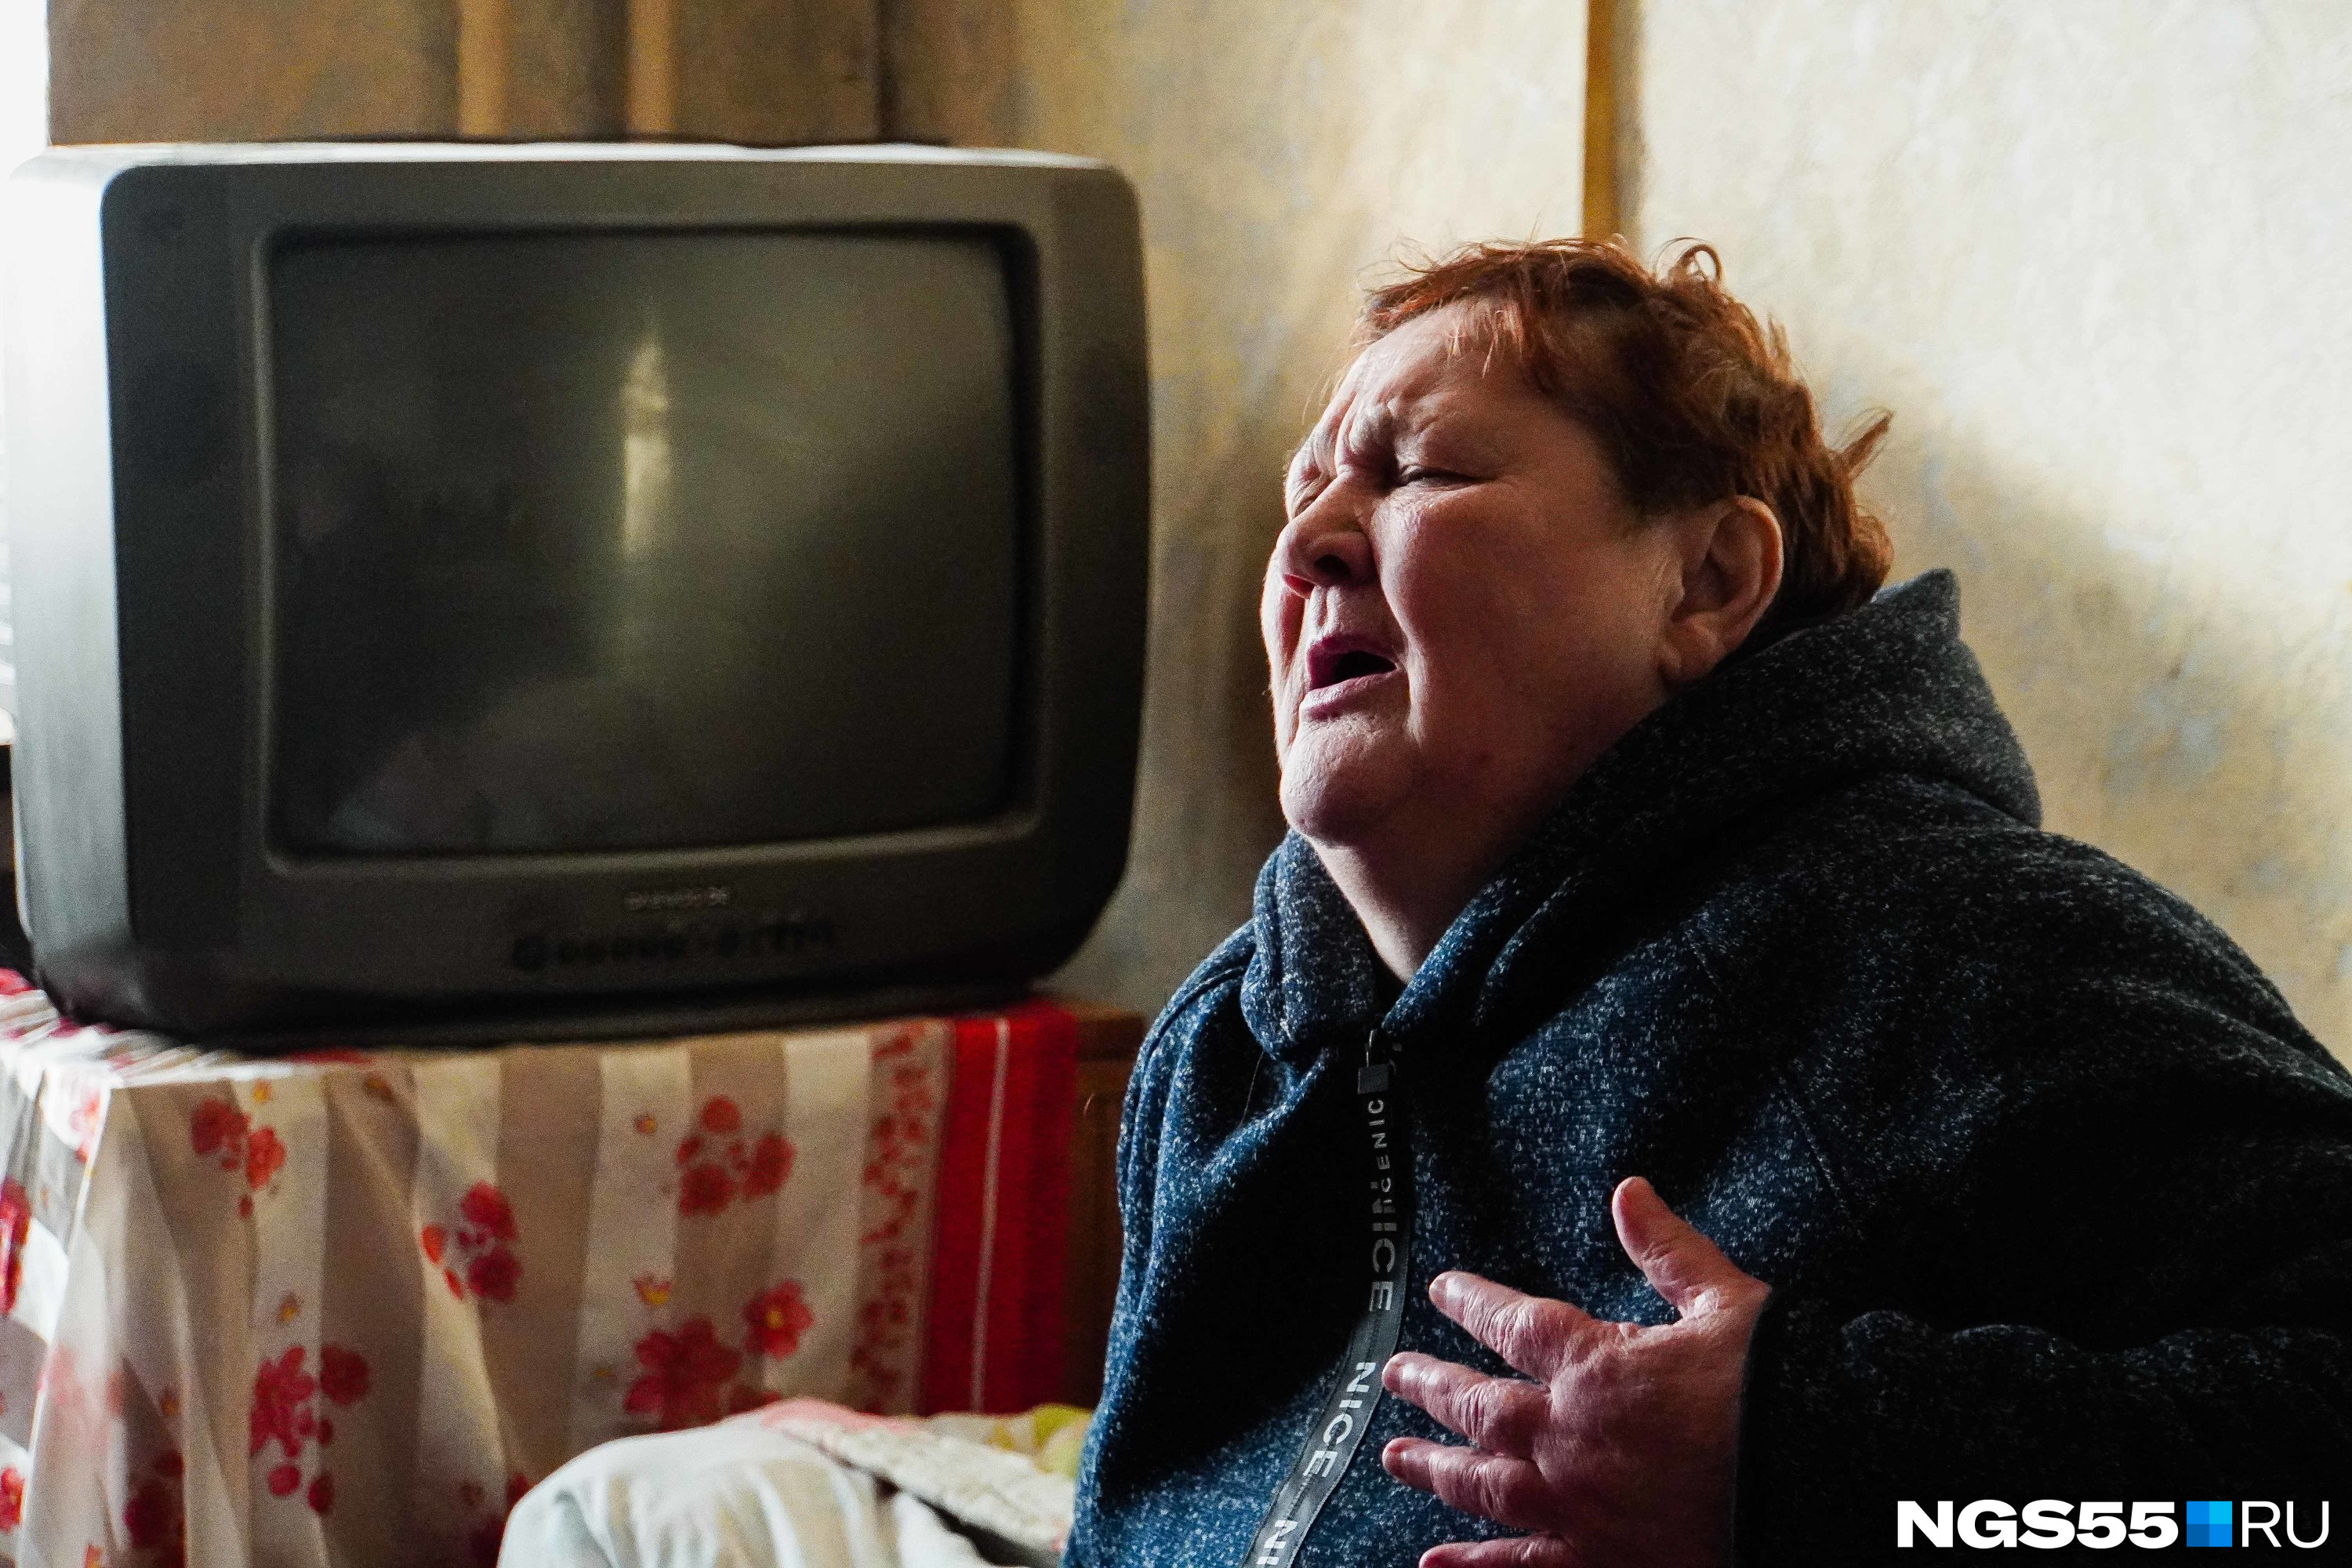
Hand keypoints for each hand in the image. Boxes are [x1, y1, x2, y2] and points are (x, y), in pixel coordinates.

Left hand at [1379, 1177, 1771, 1567]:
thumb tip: (1627, 1192)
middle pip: (1477, 1406)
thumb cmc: (1779, 1392)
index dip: (1472, 1302)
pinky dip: (1474, 1567)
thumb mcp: (1727, 1302)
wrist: (1824, 1484)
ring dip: (1434, 1467)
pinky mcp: (1600, 1561)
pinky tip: (1436, 1565)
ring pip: (1482, 1484)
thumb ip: (1667, 1251)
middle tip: (1396, 1375)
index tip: (1443, 1290)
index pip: (1512, 1324)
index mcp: (1595, 1366)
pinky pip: (1521, 1566)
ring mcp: (1577, 1507)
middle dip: (1432, 1386)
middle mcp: (1568, 1437)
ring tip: (1396, 1457)